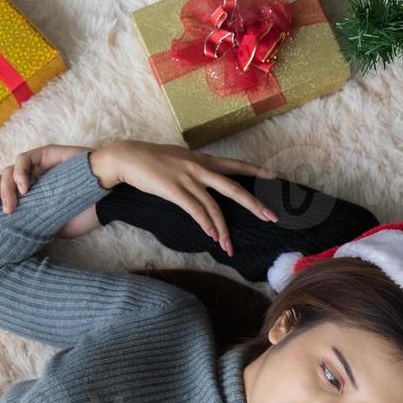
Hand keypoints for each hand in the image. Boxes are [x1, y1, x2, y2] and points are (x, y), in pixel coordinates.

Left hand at [0, 144, 101, 238]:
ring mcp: (36, 165)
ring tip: (10, 208)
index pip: (0, 197)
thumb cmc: (86, 212)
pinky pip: (24, 160)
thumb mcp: (56, 227)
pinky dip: (20, 173)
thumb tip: (15, 243)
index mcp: (29, 196)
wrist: (108, 195)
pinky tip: (24, 189)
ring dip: (4, 191)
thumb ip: (35, 228)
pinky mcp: (44, 153)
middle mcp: (29, 178)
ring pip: (6, 172)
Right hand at [87, 139, 279, 256]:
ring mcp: (188, 178)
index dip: (256, 171)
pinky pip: (195, 211)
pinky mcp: (174, 190)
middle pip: (234, 188)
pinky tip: (213, 236)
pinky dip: (206, 225)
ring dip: (223, 229)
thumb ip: (196, 168)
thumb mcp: (180, 159)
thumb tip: (206, 177)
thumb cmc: (152, 160)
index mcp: (203, 160)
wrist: (127, 156)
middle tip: (272, 217)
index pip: (235, 165)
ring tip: (229, 246)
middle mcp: (200, 167)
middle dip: (255, 204)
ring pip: (214, 207)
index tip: (275, 177)